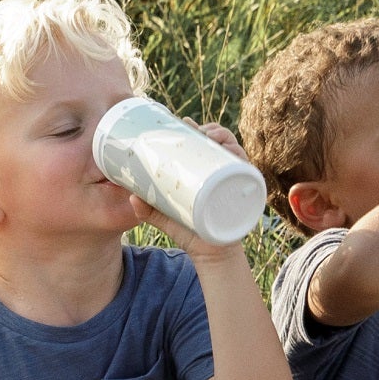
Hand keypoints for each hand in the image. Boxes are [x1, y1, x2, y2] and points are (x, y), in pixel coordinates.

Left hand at [127, 123, 257, 265]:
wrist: (211, 257)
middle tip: (199, 131)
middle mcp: (222, 174)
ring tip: (212, 137)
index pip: (205, 145)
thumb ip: (149, 209)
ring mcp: (234, 183)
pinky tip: (234, 152)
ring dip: (226, 139)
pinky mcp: (243, 195)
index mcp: (206, 174)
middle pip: (221, 143)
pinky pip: (248, 172)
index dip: (198, 129)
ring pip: (235, 152)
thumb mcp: (167, 217)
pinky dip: (242, 159)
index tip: (185, 122)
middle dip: (213, 130)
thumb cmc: (192, 234)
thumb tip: (131, 197)